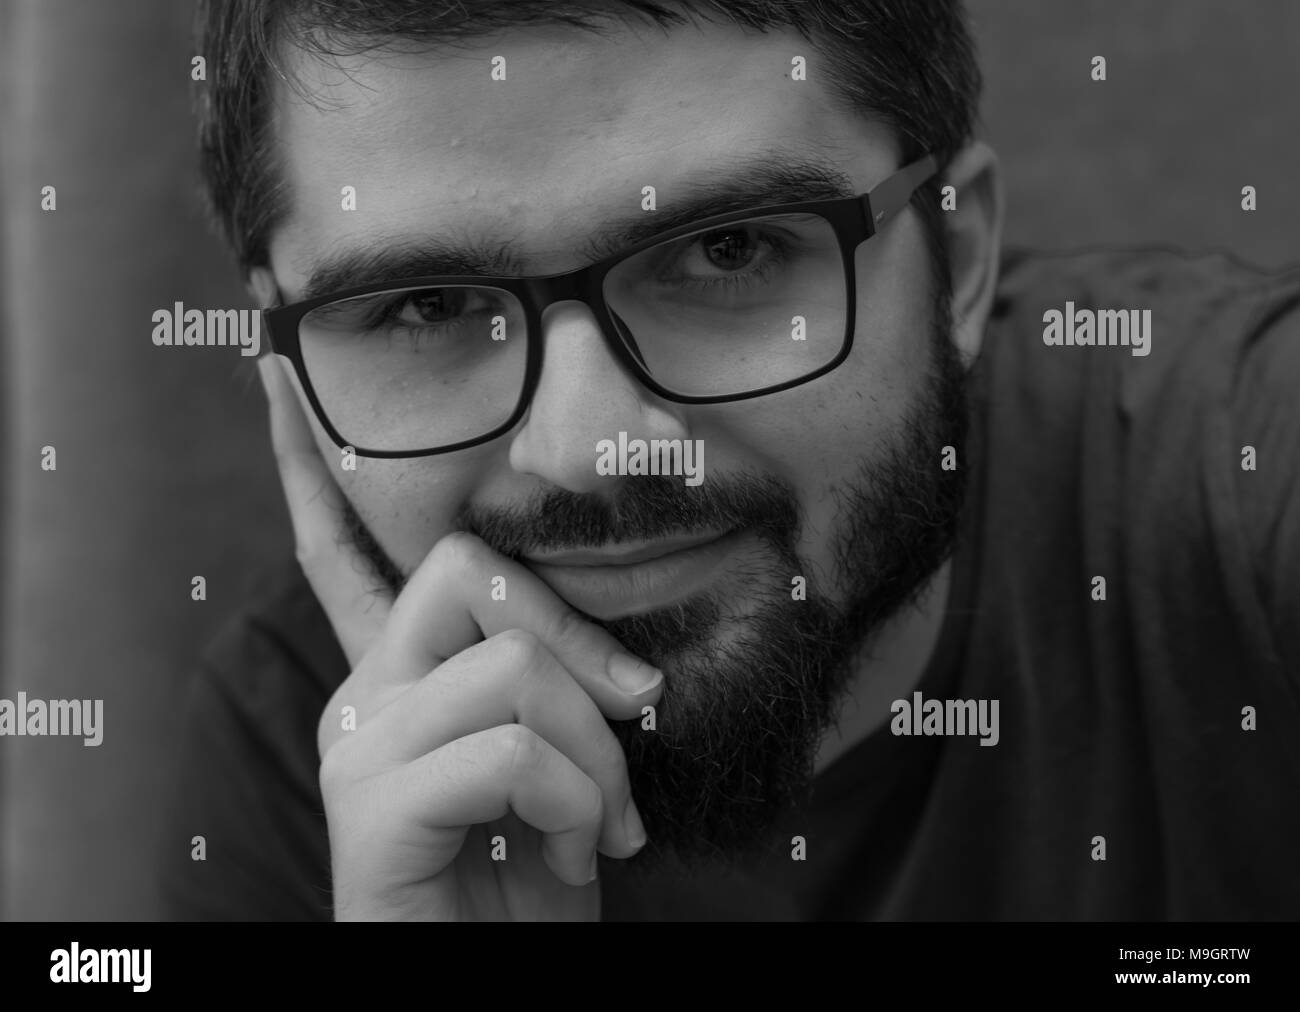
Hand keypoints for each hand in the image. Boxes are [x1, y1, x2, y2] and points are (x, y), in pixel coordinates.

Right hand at [258, 356, 663, 920]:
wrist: (499, 982)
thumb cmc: (536, 879)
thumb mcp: (561, 768)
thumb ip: (559, 698)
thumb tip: (628, 670)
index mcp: (398, 675)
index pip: (343, 548)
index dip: (310, 466)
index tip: (275, 377)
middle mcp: (363, 694)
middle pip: (468, 573)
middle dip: (581, 639)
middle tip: (640, 716)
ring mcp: (358, 747)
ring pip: (509, 666)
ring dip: (599, 754)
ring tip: (606, 824)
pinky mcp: (370, 809)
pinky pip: (507, 751)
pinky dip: (573, 804)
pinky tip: (570, 856)